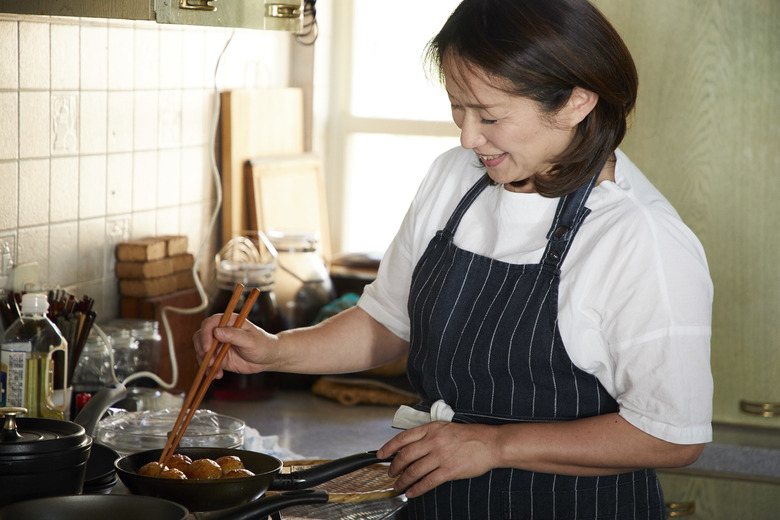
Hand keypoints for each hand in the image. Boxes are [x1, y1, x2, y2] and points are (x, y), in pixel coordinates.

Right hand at [192, 313, 278, 377]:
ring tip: (215, 371)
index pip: (210, 323)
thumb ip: (234, 335)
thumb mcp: (251, 340)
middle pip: (201, 336)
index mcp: (229, 322)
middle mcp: (221, 332)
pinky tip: (217, 375)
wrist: (268, 358)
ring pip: (202, 351)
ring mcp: (219, 345)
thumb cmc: (263, 344)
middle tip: (209, 362)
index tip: (207, 348)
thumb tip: (217, 332)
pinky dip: (209, 370)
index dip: (205, 334)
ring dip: (205, 362)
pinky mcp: (219, 357)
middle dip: (202, 350)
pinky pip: (208, 363)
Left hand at [377, 422, 500, 497]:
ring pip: (413, 470)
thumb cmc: (470, 436)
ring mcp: (441, 456)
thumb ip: (428, 434)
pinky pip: (427, 482)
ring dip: (402, 480)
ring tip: (398, 486)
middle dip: (394, 467)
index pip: (403, 438)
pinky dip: (416, 489)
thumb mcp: (445, 427)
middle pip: (405, 456)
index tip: (381, 455)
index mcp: (431, 429)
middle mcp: (433, 441)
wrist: (491, 443)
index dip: (388, 447)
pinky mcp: (449, 470)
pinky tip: (411, 492)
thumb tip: (411, 445)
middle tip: (390, 474)